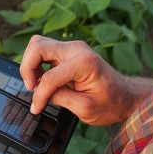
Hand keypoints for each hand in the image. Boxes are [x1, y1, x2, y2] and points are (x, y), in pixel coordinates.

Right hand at [20, 35, 147, 125]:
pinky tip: (42, 79)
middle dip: (28, 68)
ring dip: (31, 64)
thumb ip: (59, 98)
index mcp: (84, 63)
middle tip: (31, 87)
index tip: (36, 108)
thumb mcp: (85, 108)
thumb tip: (39, 95)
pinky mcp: (68, 51)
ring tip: (36, 83)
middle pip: (37, 46)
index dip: (39, 95)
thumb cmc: (111, 103)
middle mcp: (77, 49)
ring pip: (37, 44)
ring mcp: (72, 47)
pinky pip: (44, 50)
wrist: (125, 96)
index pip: (50, 76)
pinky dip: (37, 63)